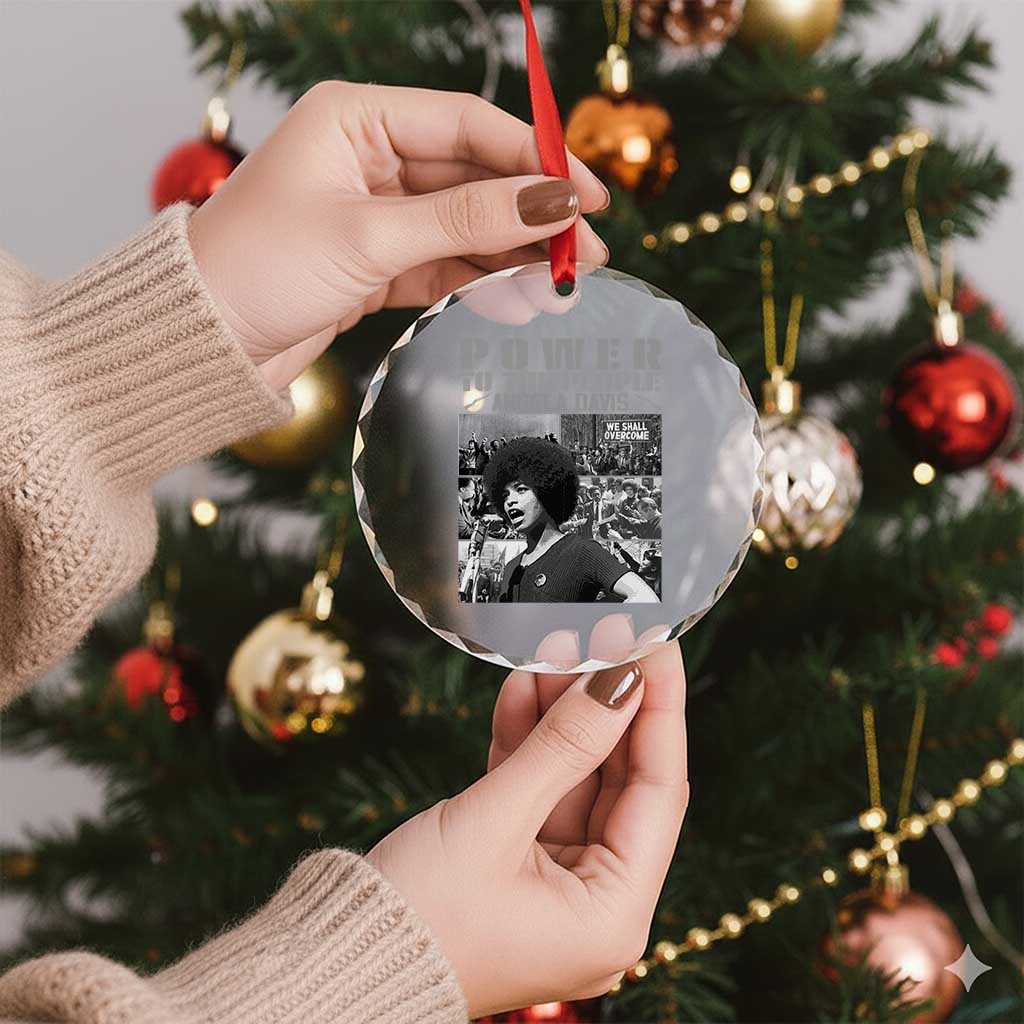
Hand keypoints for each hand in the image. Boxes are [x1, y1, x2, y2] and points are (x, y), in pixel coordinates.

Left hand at [187, 81, 609, 392]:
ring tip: (570, 276)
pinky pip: (446, 260)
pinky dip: (482, 276)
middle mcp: (370, 157)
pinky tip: (523, 291)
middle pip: (475, 175)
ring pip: (466, 222)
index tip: (585, 193)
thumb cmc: (259, 267)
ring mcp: (376, 210)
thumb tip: (550, 202)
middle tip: (590, 247)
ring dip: (516, 250)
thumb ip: (466, 218)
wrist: (203, 341)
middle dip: (533, 212)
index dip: (535, 157)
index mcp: (356, 119)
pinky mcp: (378, 260)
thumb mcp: (371, 236)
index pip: (467, 124)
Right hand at [365, 638, 687, 1017]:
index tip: (654, 643)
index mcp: (612, 916)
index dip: (659, 707)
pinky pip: (537, 793)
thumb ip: (564, 745)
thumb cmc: (413, 918)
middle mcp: (596, 905)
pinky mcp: (517, 867)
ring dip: (562, 715)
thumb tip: (620, 681)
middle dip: (605, 704)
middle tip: (602, 635)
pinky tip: (524, 689)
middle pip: (619, 782)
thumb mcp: (495, 820)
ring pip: (575, 780)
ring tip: (556, 648)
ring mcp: (556, 885)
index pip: (658, 790)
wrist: (332, 967)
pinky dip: (529, 744)